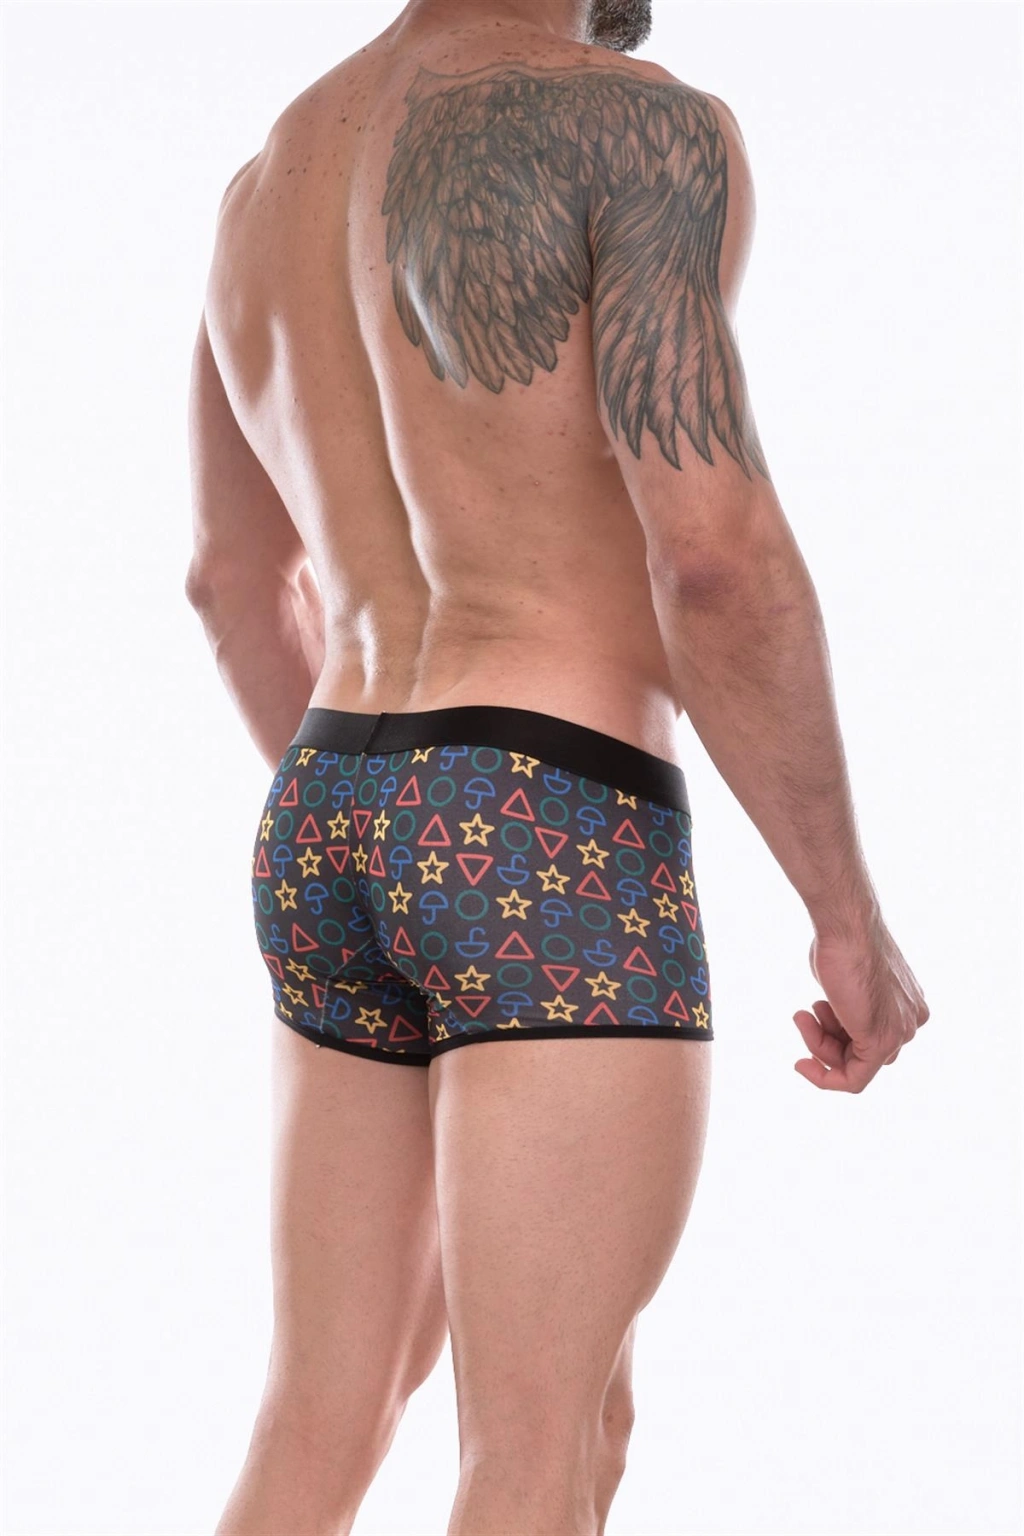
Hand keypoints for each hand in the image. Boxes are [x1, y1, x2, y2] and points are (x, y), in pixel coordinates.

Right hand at [793, 922, 929, 1091]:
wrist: (846, 926)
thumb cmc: (841, 941)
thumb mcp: (847, 979)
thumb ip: (850, 1003)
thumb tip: (838, 1013)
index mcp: (907, 1004)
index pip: (871, 1036)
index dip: (835, 1036)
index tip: (809, 1023)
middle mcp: (911, 1020)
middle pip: (864, 1052)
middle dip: (827, 1039)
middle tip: (804, 1014)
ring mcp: (900, 1032)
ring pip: (855, 1065)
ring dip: (818, 1047)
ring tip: (803, 1015)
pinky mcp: (882, 1041)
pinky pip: (854, 1079)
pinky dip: (824, 1078)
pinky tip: (801, 1063)